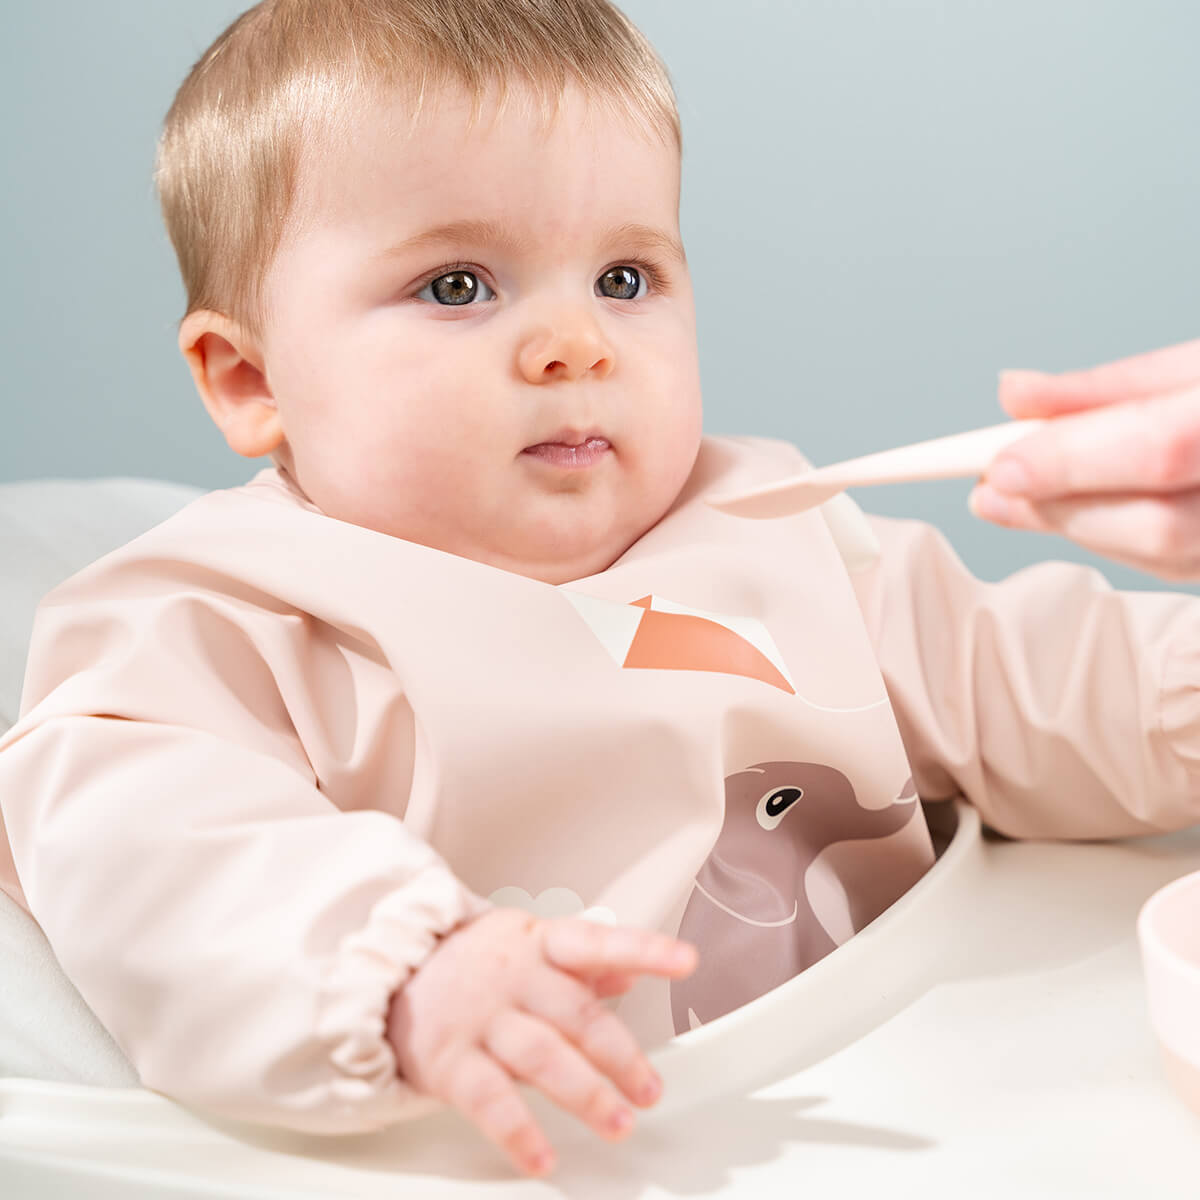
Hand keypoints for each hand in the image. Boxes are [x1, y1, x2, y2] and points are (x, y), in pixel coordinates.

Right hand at [386, 907, 697, 1176]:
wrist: (388, 973)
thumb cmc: (473, 963)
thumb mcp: (530, 945)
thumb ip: (584, 962)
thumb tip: (632, 969)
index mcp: (538, 943)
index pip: (597, 940)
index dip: (644, 950)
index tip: (686, 960)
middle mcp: (513, 977)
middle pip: (576, 1014)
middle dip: (620, 1055)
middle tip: (649, 1090)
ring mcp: (480, 1018)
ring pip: (541, 1056)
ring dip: (586, 1094)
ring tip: (618, 1122)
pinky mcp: (449, 1061)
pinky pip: (489, 1100)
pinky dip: (519, 1133)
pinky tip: (544, 1155)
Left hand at [968, 339, 1199, 580]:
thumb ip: (1110, 386)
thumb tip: (1013, 395)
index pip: (1163, 446)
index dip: (1073, 460)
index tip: (996, 466)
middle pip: (1158, 522)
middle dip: (1063, 506)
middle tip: (990, 487)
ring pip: (1166, 555)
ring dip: (1079, 528)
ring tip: (1015, 499)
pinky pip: (1179, 566)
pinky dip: (1119, 541)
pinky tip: (1083, 515)